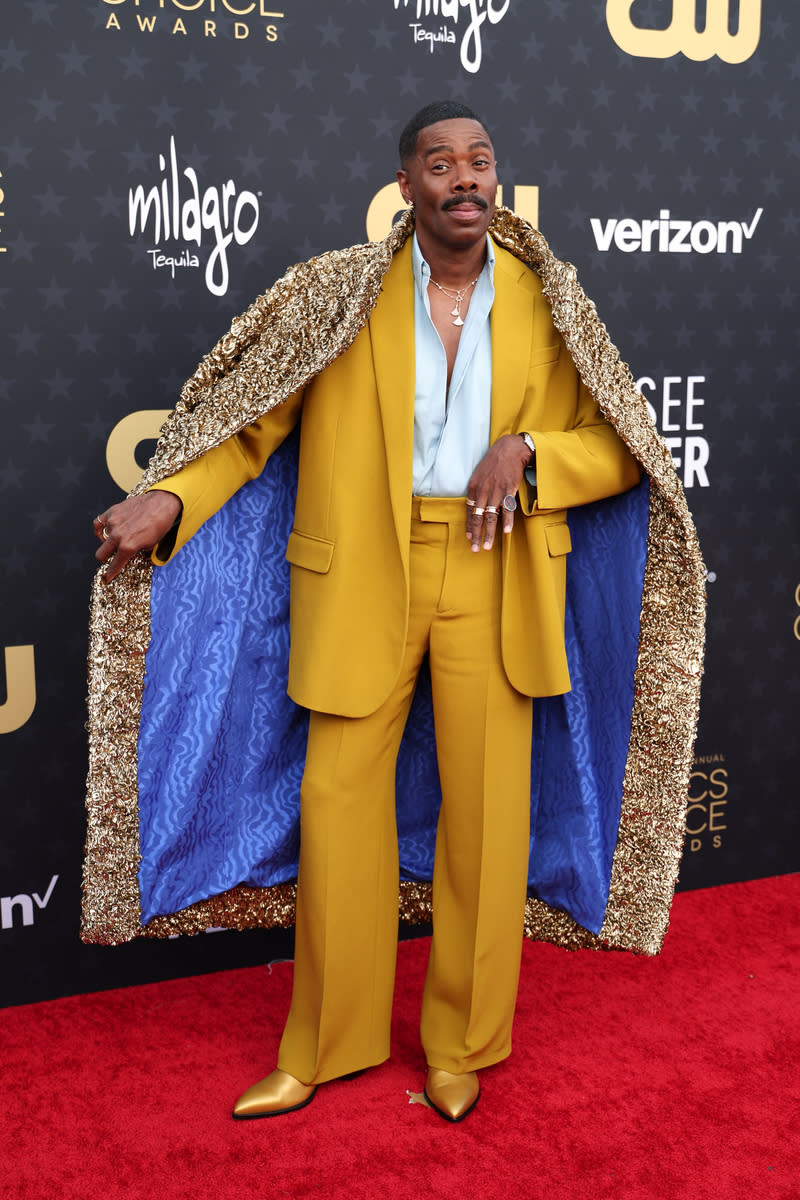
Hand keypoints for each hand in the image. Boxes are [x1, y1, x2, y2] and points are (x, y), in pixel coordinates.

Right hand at [93, 491, 181, 581]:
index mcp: (128, 546)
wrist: (161, 504)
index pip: (115, 564)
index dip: (110, 573)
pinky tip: (106, 529)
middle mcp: (118, 536)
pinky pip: (98, 522)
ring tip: (112, 542)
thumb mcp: (152, 545)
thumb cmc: (160, 524)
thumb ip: (140, 552)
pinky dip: (100, 528)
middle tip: (109, 558)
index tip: (108, 577)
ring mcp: (113, 523)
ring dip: (105, 542)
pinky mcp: (112, 511)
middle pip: (101, 554)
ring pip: (100, 538)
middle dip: (104, 559)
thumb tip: (135, 555)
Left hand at [465, 434, 530, 551]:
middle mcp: (483, 491)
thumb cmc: (494, 462)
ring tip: (487, 547)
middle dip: (476, 535)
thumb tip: (476, 505)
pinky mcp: (508, 490)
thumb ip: (477, 490)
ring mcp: (496, 491)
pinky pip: (507, 509)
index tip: (469, 538)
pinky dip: (507, 521)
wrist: (509, 449)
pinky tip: (506, 532)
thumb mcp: (479, 474)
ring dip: (489, 534)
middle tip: (475, 549)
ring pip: (491, 517)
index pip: (469, 511)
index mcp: (473, 488)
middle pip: (478, 517)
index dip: (469, 526)